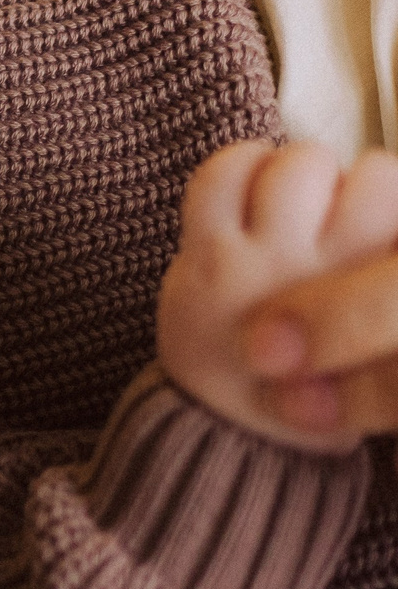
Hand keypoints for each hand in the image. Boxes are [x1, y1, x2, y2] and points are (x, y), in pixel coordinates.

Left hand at [159, 143, 397, 451]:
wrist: (233, 424)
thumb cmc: (320, 370)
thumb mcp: (379, 345)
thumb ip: (381, 278)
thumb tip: (387, 189)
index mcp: (393, 302)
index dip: (397, 208)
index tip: (381, 235)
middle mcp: (343, 276)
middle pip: (380, 177)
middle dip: (360, 187)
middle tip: (336, 221)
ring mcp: (272, 265)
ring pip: (303, 164)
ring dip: (298, 174)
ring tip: (292, 209)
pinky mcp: (210, 259)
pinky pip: (225, 171)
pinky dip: (238, 164)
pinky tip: (249, 191)